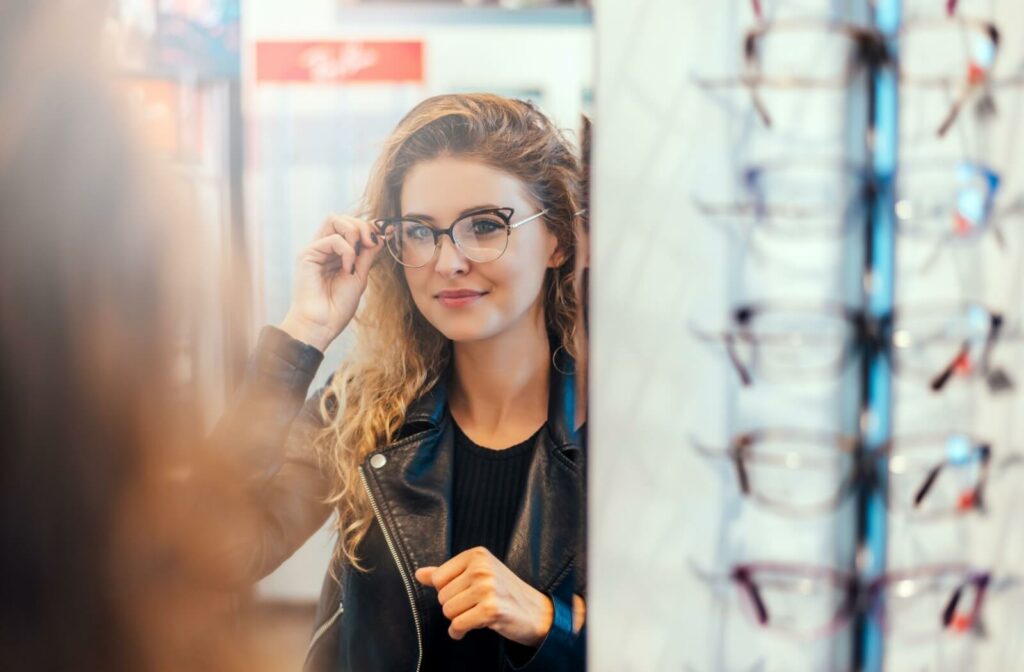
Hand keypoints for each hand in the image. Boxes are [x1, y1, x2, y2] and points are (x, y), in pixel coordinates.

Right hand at [278, 214, 382, 350]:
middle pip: (341, 218)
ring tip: (359, 254)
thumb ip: (368, 254)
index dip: (368, 226)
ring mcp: (314, 249)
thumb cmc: (338, 306)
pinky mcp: (307, 254)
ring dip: (354, 232)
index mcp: (334, 253)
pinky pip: (332, 239)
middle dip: (362, 226)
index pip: (350, 226)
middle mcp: (323, 248)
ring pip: (334, 220)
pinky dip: (347, 251)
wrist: (322, 324)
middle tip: (372, 243)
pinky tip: (347, 269)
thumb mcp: (359, 275)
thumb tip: (382, 233)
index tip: (386, 233)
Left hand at [414, 546, 552, 646]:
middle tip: (474, 606)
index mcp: (477, 555)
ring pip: (448, 611)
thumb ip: (447, 573)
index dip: (448, 591)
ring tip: (475, 615)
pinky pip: (458, 625)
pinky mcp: (490, 609)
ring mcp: (487, 588)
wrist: (537, 612)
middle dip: (454, 607)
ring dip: (458, 619)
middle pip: (442, 596)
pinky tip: (470, 628)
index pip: (439, 577)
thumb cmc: (506, 593)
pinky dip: (459, 632)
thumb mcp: (478, 575)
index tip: (465, 594)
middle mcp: (481, 568)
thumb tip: (419, 574)